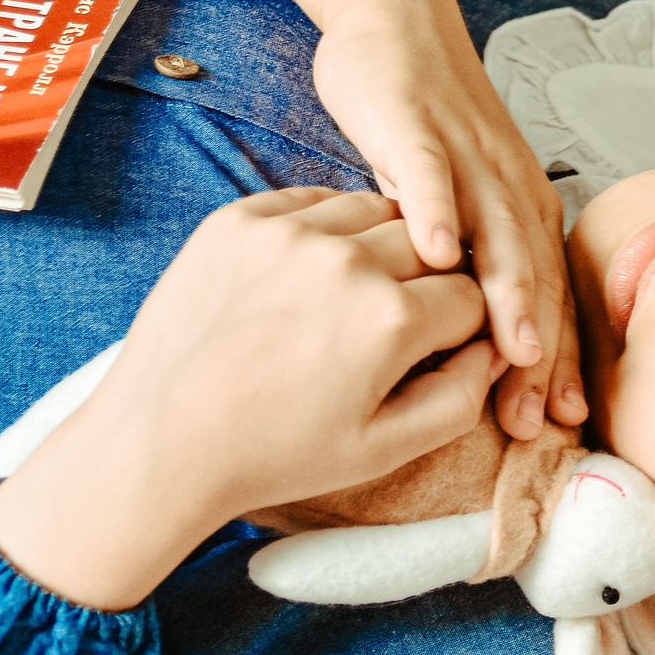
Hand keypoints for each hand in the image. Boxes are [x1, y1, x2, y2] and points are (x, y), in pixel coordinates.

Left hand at [0, 189, 495, 608]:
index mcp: (391, 320)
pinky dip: (323, 230)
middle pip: (427, 246)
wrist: (162, 439)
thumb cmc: (274, 453)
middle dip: (425, 282)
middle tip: (391, 327)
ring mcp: (286, 233)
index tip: (435, 349)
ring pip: (373, 212)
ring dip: (379, 246)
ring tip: (353, 295)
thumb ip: (460, 398)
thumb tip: (493, 352)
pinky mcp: (239, 220)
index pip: (470, 296)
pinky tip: (311, 273)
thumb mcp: (385, 450)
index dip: (461, 327)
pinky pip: (310, 201)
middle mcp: (345, 261)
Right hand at [249, 0, 583, 440]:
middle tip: (539, 421)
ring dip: (507, 296)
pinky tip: (435, 254)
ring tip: (513, 356)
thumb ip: (471, 269)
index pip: (547, 300)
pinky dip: (437, 211)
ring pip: (496, 234)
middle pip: (532, 281)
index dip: (555, 366)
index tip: (560, 429)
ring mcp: (467, 158)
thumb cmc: (426, 131)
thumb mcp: (460, 207)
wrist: (397, 26)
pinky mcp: (419, 126)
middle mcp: (511, 188)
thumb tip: (480, 348)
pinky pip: (431, 174)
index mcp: (524, 212)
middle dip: (540, 356)